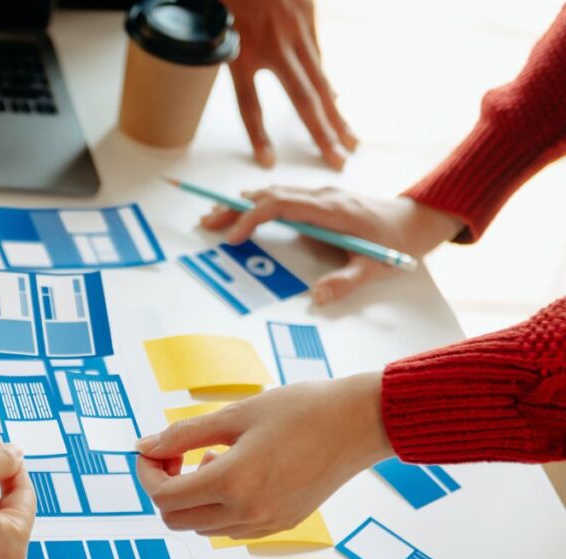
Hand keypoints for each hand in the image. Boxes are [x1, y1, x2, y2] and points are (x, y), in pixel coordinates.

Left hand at [135, 374, 391, 538]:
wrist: (361, 422)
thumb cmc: (302, 409)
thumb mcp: (234, 415)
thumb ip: (183, 434)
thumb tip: (143, 446)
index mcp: (233, 483)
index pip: (163, 496)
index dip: (147, 473)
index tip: (153, 449)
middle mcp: (248, 513)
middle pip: (176, 519)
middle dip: (165, 487)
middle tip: (177, 454)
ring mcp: (267, 524)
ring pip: (202, 526)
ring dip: (193, 496)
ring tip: (216, 456)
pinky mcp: (282, 525)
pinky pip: (230, 527)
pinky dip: (219, 505)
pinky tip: (237, 471)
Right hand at [201, 186, 463, 304]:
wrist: (418, 220)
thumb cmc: (398, 245)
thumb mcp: (376, 268)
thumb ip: (346, 282)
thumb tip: (315, 298)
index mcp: (332, 211)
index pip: (281, 205)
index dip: (253, 218)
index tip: (233, 238)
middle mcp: (323, 197)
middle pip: (269, 195)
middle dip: (234, 208)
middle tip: (206, 222)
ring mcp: (320, 196)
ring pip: (273, 193)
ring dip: (241, 204)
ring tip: (213, 218)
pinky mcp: (319, 201)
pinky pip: (281, 198)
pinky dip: (256, 205)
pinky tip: (241, 213)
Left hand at [225, 0, 356, 168]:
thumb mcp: (212, 19)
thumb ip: (221, 46)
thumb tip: (224, 65)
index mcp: (242, 48)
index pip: (250, 103)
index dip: (258, 135)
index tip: (269, 162)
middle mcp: (274, 44)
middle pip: (302, 99)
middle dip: (323, 133)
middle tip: (341, 161)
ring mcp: (296, 29)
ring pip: (320, 80)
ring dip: (336, 114)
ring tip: (350, 141)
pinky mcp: (309, 14)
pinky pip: (318, 56)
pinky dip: (326, 83)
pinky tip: (336, 103)